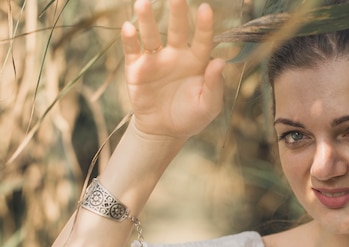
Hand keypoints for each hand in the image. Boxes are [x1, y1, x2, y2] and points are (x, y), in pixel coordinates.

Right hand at [121, 0, 224, 140]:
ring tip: (144, 2)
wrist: (164, 132)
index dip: (204, 25)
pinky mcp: (136, 68)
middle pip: (177, 30)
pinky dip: (129, 39)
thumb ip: (215, 85)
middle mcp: (176, 55)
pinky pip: (132, 50)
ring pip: (151, 35)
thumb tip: (220, 61)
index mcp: (197, 62)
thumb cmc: (191, 117)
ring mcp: (155, 60)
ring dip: (147, 19)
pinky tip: (129, 27)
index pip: (203, 40)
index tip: (205, 8)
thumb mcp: (208, 106)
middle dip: (176, 13)